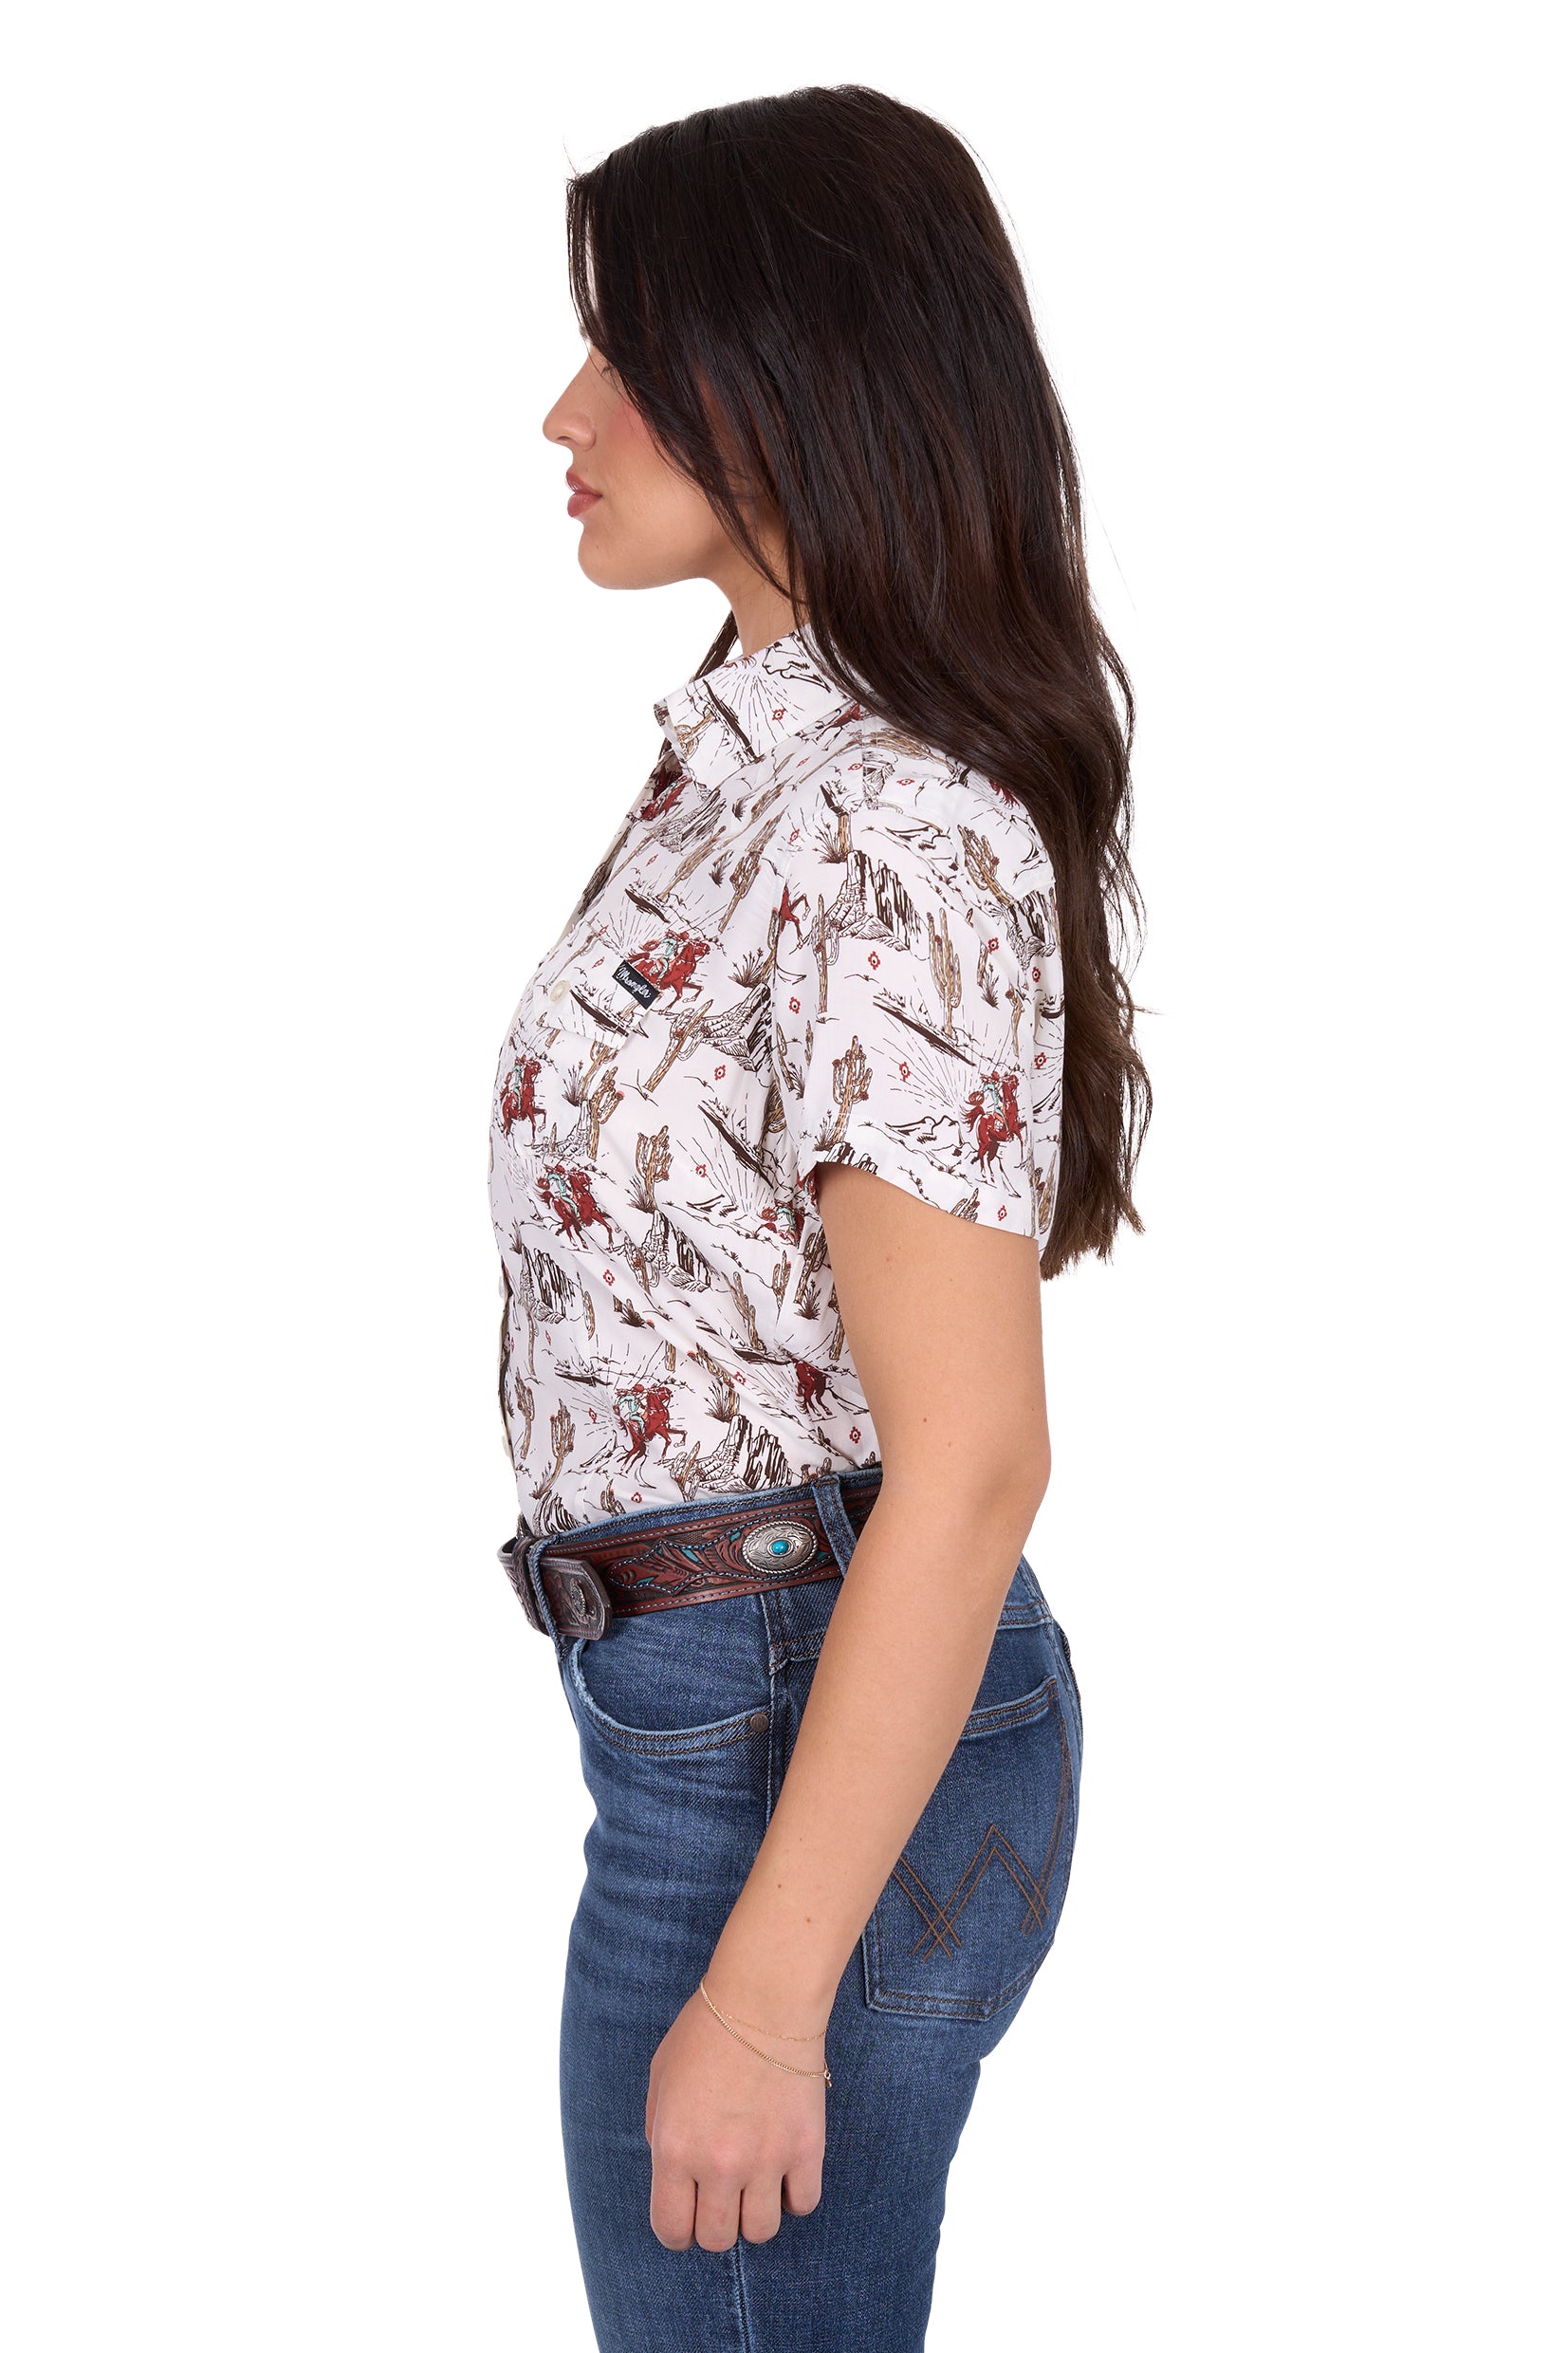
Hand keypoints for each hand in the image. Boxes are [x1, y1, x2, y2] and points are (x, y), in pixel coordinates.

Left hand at [644, 1986, 825, 2250]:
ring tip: (754, 2184)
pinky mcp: (807, 2149)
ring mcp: (767, 2160)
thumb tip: (674, 2172)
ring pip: (761, 2231)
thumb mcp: (660, 2080)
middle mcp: (719, 2165)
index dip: (676, 2231)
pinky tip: (785, 2171)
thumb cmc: (706, 2031)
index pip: (672, 2229)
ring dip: (754, 2213)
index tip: (686, 2219)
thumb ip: (660, 2132)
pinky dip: (793, 2196)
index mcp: (675, 2150)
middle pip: (717, 2239)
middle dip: (714, 2225)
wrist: (764, 1999)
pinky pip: (803, 2204)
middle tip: (720, 2198)